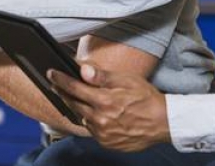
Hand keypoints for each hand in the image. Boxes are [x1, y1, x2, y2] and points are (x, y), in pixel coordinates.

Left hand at [49, 63, 170, 151]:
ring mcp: (103, 134)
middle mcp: (100, 119)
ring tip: (81, 99)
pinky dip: (91, 121)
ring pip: (82, 118)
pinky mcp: (107, 143)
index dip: (60, 80)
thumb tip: (83, 71)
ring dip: (79, 108)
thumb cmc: (146, 98)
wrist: (163, 123)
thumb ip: (102, 76)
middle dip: (64, 93)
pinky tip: (97, 115)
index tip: (51, 73)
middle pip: (74, 104)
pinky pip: (92, 130)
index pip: (74, 88)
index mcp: (104, 101)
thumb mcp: (127, 80)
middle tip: (57, 85)